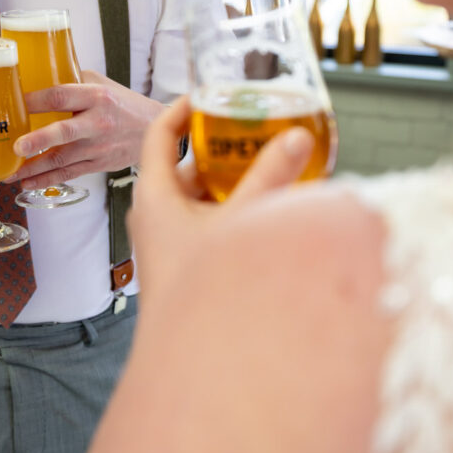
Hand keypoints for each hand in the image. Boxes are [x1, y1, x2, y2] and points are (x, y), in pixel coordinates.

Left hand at [10, 70, 164, 187]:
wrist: (154, 127)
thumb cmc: (122, 103)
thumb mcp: (102, 83)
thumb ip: (72, 80)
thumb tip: (36, 74)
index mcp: (96, 96)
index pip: (61, 95)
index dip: (35, 100)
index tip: (13, 104)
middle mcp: (98, 121)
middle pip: (64, 131)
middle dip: (38, 140)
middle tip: (16, 146)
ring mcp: (99, 146)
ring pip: (62, 159)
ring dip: (33, 168)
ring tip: (10, 173)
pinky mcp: (99, 163)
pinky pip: (69, 173)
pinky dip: (47, 180)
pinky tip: (28, 182)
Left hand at [127, 97, 313, 301]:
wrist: (197, 358)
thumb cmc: (204, 290)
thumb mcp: (242, 222)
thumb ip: (272, 177)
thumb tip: (298, 136)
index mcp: (154, 196)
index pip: (160, 135)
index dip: (182, 108)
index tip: (209, 94)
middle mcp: (156, 215)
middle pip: (186, 164)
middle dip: (221, 147)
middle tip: (254, 130)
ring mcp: (170, 240)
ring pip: (200, 196)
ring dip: (231, 180)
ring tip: (267, 164)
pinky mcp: (187, 262)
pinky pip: (208, 222)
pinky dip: (233, 209)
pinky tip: (265, 210)